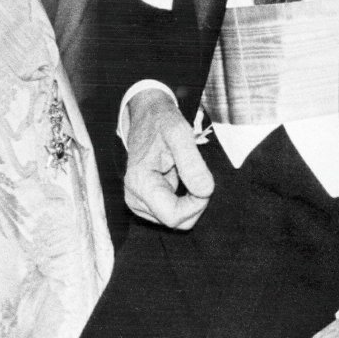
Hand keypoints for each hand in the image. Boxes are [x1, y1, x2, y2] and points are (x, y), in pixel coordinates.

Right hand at [123, 88, 213, 228]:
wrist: (147, 115)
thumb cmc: (162, 122)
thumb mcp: (180, 134)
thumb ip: (192, 164)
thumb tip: (204, 192)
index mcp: (139, 184)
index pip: (174, 217)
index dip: (196, 204)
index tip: (203, 180)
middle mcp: (133, 198)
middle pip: (175, 222)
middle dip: (194, 202)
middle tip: (196, 173)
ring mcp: (137, 202)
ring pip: (175, 220)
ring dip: (188, 199)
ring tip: (183, 171)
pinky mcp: (143, 202)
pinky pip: (171, 212)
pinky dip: (181, 198)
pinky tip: (176, 176)